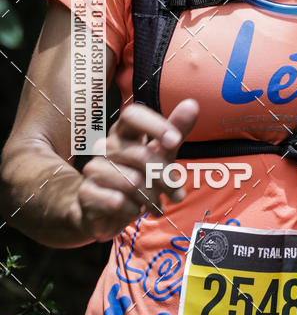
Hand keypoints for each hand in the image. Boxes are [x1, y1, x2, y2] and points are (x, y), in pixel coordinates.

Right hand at [67, 99, 198, 241]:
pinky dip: (133, 210)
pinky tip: (135, 211)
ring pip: (132, 182)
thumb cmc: (138, 176)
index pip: (132, 115)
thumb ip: (175, 131)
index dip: (155, 125)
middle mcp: (105, 146)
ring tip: (158, 206)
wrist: (103, 210)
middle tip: (178, 194)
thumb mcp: (161, 154)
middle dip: (165, 177)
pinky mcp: (87, 192)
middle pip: (140, 154)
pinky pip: (117, 201)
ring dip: (152, 198)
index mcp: (123, 132)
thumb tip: (192, 104)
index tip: (175, 141)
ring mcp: (93, 168)